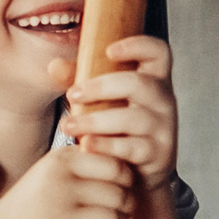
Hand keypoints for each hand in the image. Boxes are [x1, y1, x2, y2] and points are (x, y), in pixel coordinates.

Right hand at [0, 139, 135, 218]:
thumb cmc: (38, 200)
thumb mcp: (54, 169)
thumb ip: (86, 158)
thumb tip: (128, 151)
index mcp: (61, 162)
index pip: (115, 167)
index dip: (128, 180)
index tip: (123, 189)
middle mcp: (59, 186)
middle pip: (119, 196)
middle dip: (128, 207)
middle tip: (123, 212)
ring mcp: (59, 217)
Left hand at [49, 38, 176, 192]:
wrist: (138, 173)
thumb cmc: (118, 127)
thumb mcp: (104, 99)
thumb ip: (80, 80)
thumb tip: (54, 66)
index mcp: (154, 79)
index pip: (158, 52)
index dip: (138, 45)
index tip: (109, 50)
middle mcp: (163, 101)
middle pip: (140, 84)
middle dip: (102, 87)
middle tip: (72, 95)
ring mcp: (163, 128)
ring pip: (133, 119)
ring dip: (95, 121)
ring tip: (68, 126)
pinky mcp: (158, 154)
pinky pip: (132, 148)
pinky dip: (106, 146)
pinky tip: (86, 146)